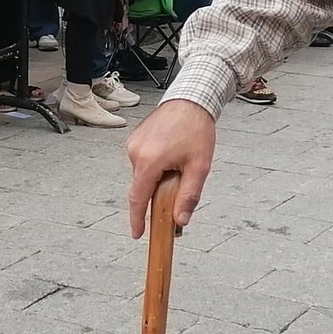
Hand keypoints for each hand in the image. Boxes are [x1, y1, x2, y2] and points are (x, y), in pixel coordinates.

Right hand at [126, 98, 215, 236]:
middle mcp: (135, 153)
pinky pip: (142, 162)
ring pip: (142, 175)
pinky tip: (170, 156)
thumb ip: (189, 195)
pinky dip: (154, 167)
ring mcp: (133, 144)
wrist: (191, 99)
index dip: (137, 220)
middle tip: (177, 186)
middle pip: (141, 187)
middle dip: (156, 195)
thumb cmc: (196, 130)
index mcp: (149, 162)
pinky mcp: (134, 139)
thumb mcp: (199, 166)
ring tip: (178, 164)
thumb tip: (180, 220)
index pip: (138, 198)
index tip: (138, 234)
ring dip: (157, 178)